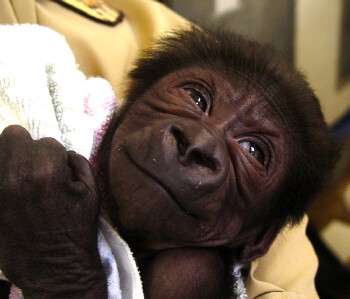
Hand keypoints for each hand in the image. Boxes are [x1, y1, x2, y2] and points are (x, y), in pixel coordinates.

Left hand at [0, 125, 106, 297]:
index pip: (47, 141)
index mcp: (46, 170)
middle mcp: (14, 174)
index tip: (59, 172)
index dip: (56, 156)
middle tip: (38, 168)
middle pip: (13, 136)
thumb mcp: (91, 192)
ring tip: (24, 179)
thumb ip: (79, 162)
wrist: (55, 267)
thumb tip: (63, 153)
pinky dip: (4, 177)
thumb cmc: (77, 228)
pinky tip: (15, 191)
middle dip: (29, 148)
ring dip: (12, 160)